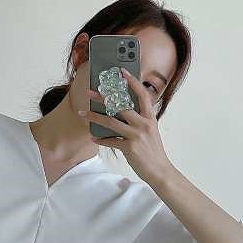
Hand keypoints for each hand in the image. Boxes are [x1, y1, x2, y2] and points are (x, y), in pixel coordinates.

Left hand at [79, 67, 174, 185]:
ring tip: (82, 113)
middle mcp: (144, 124)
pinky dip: (101, 139)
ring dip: (94, 117)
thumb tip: (123, 112)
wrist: (160, 171)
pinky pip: (111, 141)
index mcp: (149, 118)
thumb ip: (140, 120)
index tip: (122, 72)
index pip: (142, 94)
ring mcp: (137, 135)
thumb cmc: (153, 151)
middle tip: (90, 92)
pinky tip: (93, 137)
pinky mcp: (130, 148)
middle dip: (103, 97)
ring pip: (111, 122)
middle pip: (121, 106)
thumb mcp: (150, 131)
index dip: (132, 81)